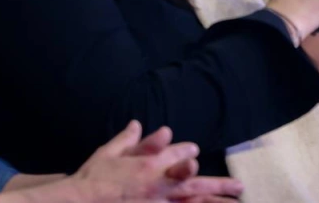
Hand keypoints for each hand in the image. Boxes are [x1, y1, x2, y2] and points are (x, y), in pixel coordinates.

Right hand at [61, 121, 243, 201]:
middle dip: (218, 183)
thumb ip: (128, 138)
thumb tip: (137, 123)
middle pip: (195, 182)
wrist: (80, 201)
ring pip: (192, 202)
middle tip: (239, 187)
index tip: (194, 152)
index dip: (187, 152)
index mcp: (150, 164)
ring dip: (213, 201)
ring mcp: (157, 202)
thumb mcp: (109, 152)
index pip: (179, 153)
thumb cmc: (94, 177)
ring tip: (233, 201)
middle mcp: (159, 184)